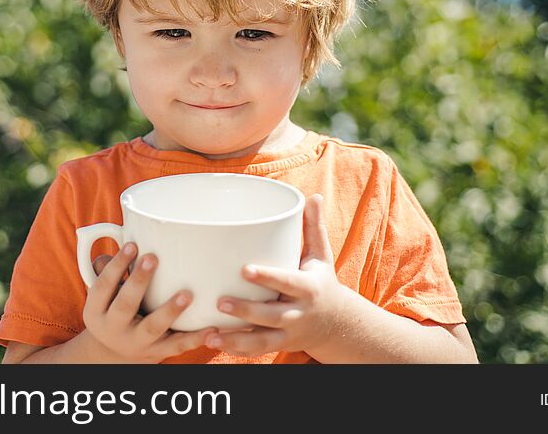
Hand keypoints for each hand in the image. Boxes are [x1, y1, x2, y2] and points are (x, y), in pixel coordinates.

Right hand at [82, 242, 217, 362]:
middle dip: (139, 281)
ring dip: (169, 311)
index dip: (116, 265)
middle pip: (125, 305)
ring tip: (186, 295)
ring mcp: (136, 343)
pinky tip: (211, 328)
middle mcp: (113, 328)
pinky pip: (177, 346)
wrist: (113, 355)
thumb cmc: (113, 309)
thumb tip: (122, 235)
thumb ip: (108, 268)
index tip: (132, 244)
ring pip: (152, 328)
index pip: (103, 286)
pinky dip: (195, 339)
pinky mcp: (157, 352)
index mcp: (96, 311)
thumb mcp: (103, 295)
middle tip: (153, 258)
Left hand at [205, 194, 349, 357]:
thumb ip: (313, 227)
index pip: (286, 282)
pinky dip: (235, 350)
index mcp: (307, 288)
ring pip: (260, 341)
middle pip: (270, 316)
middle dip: (246, 311)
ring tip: (209, 334)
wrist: (337, 324)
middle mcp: (297, 313)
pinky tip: (212, 342)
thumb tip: (313, 196)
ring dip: (235, 340)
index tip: (245, 270)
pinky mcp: (278, 345)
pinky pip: (255, 351)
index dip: (267, 276)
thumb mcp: (321, 256)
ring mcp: (287, 333)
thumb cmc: (321, 282)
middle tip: (220, 302)